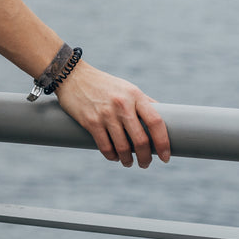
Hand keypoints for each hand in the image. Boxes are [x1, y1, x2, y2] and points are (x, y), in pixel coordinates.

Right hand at [54, 62, 170, 167]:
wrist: (72, 75)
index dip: (163, 143)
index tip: (165, 157)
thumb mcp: (127, 88)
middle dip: (146, 158)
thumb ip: (143, 102)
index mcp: (135, 95)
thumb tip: (166, 117)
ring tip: (129, 163)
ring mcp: (105, 114)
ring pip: (123, 147)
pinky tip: (114, 157)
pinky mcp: (90, 121)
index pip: (156, 122)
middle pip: (141, 140)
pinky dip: (111, 156)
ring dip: (128, 160)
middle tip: (146, 163)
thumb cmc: (104, 84)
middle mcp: (122, 104)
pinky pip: (105, 146)